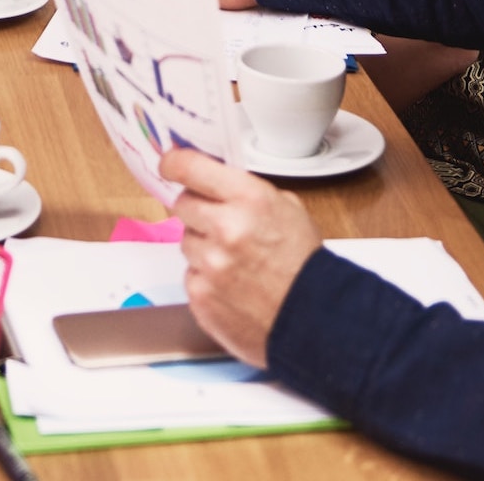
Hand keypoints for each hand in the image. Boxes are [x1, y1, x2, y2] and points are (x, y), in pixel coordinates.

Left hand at [164, 147, 321, 366]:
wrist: (314, 320)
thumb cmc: (303, 264)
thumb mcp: (287, 209)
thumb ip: (246, 192)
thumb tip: (215, 183)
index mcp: (248, 198)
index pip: (190, 167)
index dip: (174, 163)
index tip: (169, 165)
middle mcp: (225, 227)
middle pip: (183, 204)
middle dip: (198, 210)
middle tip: (220, 225)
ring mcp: (209, 263)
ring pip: (186, 241)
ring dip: (203, 247)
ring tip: (235, 263)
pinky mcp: (200, 295)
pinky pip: (190, 276)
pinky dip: (206, 280)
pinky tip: (232, 287)